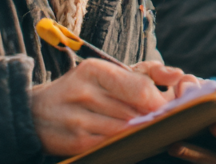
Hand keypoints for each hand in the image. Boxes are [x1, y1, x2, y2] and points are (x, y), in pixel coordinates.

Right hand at [30, 59, 188, 154]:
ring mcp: (78, 119)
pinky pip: (112, 145)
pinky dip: (126, 144)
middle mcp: (84, 93)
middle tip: (166, 122)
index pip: (139, 88)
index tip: (170, 107)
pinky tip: (131, 141)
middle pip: (135, 112)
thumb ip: (147, 72)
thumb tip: (179, 75)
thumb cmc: (83, 90)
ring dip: (141, 133)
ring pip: (126, 131)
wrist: (36, 113)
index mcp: (95, 70)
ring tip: (150, 131)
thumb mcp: (109, 73)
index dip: (160, 101)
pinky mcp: (76, 142)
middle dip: (153, 119)